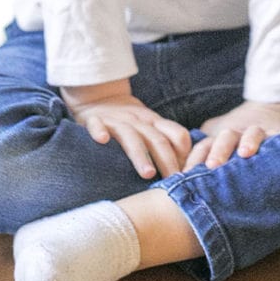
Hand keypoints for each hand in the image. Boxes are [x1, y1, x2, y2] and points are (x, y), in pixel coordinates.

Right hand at [60, 79, 191, 180]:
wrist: (100, 98)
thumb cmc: (130, 123)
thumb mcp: (151, 128)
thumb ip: (165, 145)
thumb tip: (185, 175)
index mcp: (155, 124)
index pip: (178, 135)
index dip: (184, 155)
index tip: (185, 177)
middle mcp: (138, 121)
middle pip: (157, 140)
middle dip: (167, 161)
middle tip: (172, 182)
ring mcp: (116, 120)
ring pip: (130, 136)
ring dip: (140, 154)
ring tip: (148, 173)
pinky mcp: (94, 119)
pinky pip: (97, 124)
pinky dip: (99, 130)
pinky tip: (102, 140)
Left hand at [183, 85, 279, 170]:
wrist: (265, 114)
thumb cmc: (233, 151)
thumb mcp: (215, 155)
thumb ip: (200, 166)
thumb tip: (177, 187)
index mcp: (219, 141)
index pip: (204, 147)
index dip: (196, 160)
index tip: (186, 175)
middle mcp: (238, 135)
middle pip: (226, 138)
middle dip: (219, 151)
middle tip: (213, 167)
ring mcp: (259, 133)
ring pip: (252, 133)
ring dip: (249, 141)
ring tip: (246, 152)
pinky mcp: (279, 134)